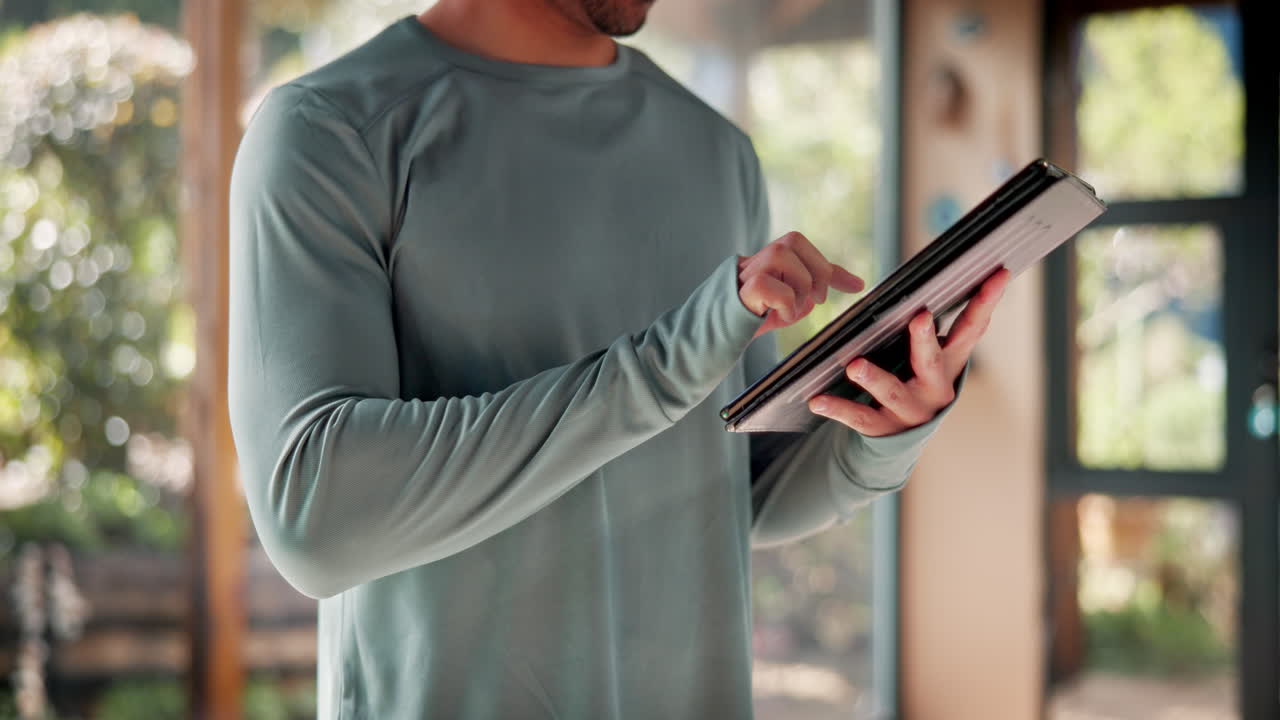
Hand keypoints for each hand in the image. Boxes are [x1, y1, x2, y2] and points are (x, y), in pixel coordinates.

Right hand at [738, 231, 864, 340]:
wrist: (707, 340)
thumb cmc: (742, 324)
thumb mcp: (781, 309)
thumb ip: (801, 298)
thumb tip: (827, 293)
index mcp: (765, 263)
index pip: (801, 247)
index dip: (829, 266)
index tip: (857, 287)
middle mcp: (753, 261)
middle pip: (793, 240)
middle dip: (816, 268)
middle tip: (817, 298)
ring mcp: (743, 274)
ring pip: (781, 255)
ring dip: (799, 284)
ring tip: (793, 308)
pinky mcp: (738, 292)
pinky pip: (769, 285)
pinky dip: (784, 302)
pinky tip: (778, 317)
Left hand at [807, 268, 1011, 436]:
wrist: (902, 438)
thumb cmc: (913, 380)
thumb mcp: (929, 357)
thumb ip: (928, 326)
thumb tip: (924, 281)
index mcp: (950, 363)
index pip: (972, 329)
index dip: (985, 301)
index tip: (998, 274)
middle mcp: (936, 387)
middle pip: (932, 361)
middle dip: (925, 340)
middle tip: (919, 318)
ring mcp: (911, 410)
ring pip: (893, 391)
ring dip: (875, 377)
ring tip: (855, 366)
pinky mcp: (884, 429)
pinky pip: (859, 417)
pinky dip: (838, 408)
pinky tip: (817, 400)